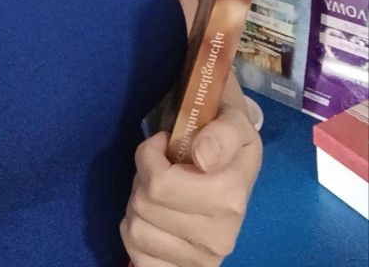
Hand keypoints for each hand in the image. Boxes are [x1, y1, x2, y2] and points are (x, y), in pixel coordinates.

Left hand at [120, 103, 261, 265]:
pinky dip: (135, 234)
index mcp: (230, 198)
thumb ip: (221, 133)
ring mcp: (202, 260)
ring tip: (159, 189)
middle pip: (144, 204)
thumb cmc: (226, 136)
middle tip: (162, 165)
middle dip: (143, 177)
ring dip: (138, 202)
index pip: (159, 184)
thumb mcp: (233, 120)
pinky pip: (137, 256)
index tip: (163, 142)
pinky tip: (154, 217)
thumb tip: (202, 156)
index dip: (149, 155)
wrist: (238, 163)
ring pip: (136, 229)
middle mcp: (219, 237)